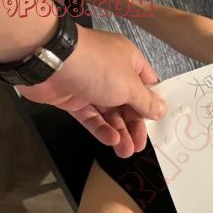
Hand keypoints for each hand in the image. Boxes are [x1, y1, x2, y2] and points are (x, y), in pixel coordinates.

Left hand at [17, 24, 166, 156]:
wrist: (50, 61)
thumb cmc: (99, 68)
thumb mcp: (129, 86)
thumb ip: (146, 102)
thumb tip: (162, 110)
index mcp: (129, 61)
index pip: (147, 85)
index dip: (153, 104)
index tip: (159, 124)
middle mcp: (112, 72)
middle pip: (129, 103)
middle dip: (134, 125)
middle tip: (140, 147)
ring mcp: (91, 86)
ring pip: (110, 113)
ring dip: (119, 132)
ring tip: (126, 152)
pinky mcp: (73, 99)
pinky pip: (91, 116)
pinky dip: (101, 129)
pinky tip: (111, 141)